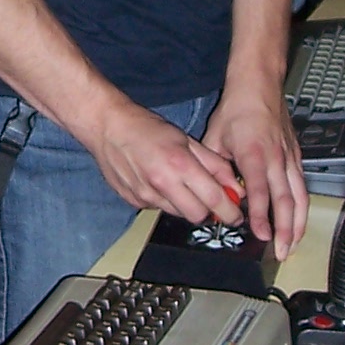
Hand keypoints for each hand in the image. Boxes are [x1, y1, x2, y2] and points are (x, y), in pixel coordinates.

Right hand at [86, 97, 250, 228]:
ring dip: (185, 205)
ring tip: (179, 183)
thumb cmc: (147, 129)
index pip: (214, 200)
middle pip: (197, 216)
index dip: (230, 212)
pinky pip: (159, 208)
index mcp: (180, 164)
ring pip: (178, 214)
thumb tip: (235, 187)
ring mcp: (146, 195)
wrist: (108, 128)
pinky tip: (159, 182)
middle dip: (208, 211)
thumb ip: (214, 165)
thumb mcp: (187, 140)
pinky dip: (166, 200)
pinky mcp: (134, 201)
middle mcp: (162, 184)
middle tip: (210, 200)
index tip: (236, 215)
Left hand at [202, 82, 308, 251]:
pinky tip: (297, 222)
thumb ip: (215, 168)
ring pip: (300, 196)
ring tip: (292, 245)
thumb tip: (214, 193)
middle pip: (286, 200)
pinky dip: (301, 208)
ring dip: (297, 224)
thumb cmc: (237, 110)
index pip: (261, 190)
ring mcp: (290, 158)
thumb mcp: (215, 136)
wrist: (259, 85)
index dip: (262, 214)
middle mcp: (277, 158)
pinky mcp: (296, 157)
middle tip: (280, 251)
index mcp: (254, 154)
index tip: (260, 234)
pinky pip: (302, 187)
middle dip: (285, 229)